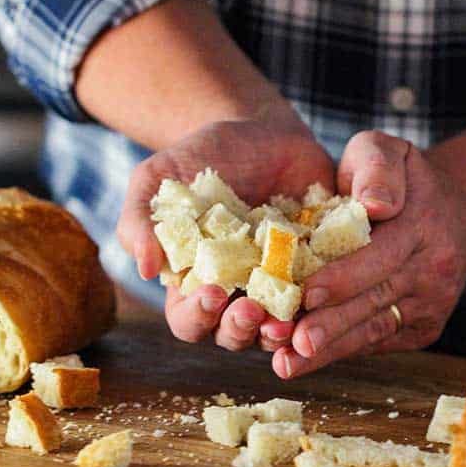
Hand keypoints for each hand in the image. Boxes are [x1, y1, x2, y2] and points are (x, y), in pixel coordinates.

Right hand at [118, 116, 334, 351]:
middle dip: (241, 329)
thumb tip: (144, 268)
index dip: (198, 317)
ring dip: (281, 331)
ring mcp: (277, 287)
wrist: (259, 130)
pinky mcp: (315, 271)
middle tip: (251, 309)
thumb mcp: (157, 179)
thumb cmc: (200, 158)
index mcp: (193, 283)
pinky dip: (322, 301)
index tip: (211, 292)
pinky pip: (321, 298)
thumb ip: (139, 221)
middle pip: (234, 335)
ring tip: (288, 319)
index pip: (189, 321)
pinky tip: (326, 287)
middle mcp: (236, 295)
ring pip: (278, 329)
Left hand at [272, 131, 465, 378]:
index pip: (379, 255)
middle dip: (330, 325)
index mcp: (423, 225)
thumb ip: (376, 166)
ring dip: (330, 351)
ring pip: (374, 330)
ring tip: (289, 364)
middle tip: (293, 344)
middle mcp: (433, 270)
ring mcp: (432, 303)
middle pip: (374, 300)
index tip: (307, 293)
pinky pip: (379, 341)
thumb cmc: (402, 179)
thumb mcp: (388, 151)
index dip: (342, 277)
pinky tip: (304, 360)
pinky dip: (341, 352)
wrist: (459, 212)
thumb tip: (376, 205)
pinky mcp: (425, 328)